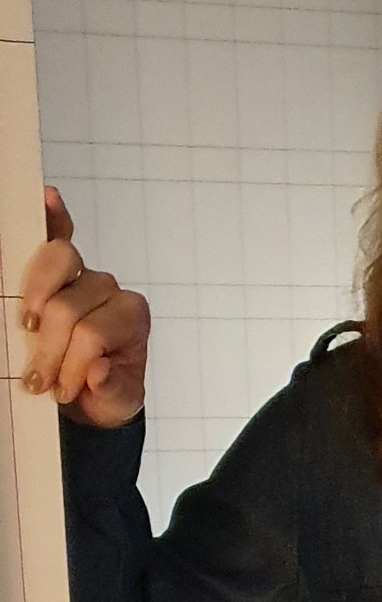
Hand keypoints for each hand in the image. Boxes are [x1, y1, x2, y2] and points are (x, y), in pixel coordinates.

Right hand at [19, 186, 149, 427]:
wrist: (101, 392)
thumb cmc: (108, 390)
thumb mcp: (118, 403)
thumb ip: (112, 389)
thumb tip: (96, 369)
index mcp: (132, 317)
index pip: (92, 333)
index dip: (72, 364)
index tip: (64, 392)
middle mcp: (111, 291)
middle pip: (67, 307)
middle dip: (48, 349)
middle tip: (41, 382)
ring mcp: (87, 278)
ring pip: (54, 276)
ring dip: (34, 311)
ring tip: (29, 340)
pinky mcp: (64, 273)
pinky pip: (60, 236)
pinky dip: (54, 217)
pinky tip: (48, 197)